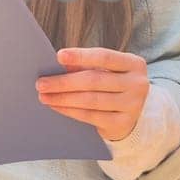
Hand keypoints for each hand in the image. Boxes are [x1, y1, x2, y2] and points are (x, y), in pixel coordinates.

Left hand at [35, 47, 150, 142]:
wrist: (132, 114)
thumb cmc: (113, 86)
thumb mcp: (106, 71)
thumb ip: (86, 65)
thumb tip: (60, 62)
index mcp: (134, 64)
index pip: (104, 57)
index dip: (81, 56)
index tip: (58, 56)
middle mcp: (138, 84)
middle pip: (94, 80)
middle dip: (64, 82)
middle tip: (41, 83)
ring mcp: (132, 105)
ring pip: (90, 100)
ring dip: (63, 98)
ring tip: (44, 96)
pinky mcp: (122, 123)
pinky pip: (90, 116)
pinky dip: (70, 111)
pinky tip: (56, 107)